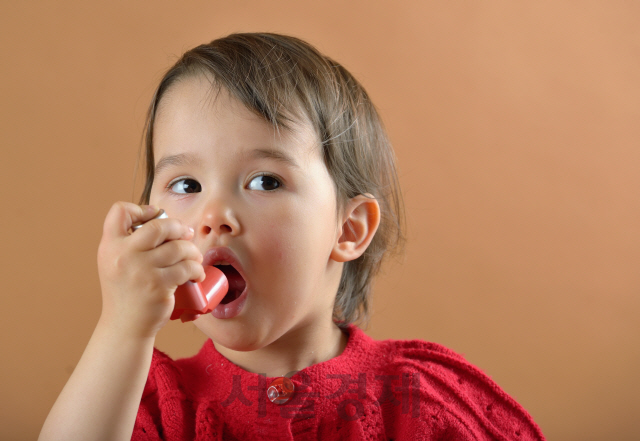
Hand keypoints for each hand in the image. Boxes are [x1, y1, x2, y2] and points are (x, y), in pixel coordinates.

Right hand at [96, 202, 204, 337]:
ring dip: (192, 250)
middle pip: (159, 226)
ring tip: (194, 257)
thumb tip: (162, 218)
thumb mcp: (116, 262)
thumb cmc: (126, 291)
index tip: (156, 217)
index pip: (119, 211)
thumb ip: (129, 241)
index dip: (141, 208)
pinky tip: (197, 273)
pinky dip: (197, 269)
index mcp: (109, 246)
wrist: (124, 326)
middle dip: (179, 227)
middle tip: (187, 234)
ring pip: (178, 247)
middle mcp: (123, 255)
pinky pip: (187, 268)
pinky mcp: (159, 285)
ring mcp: (141, 270)